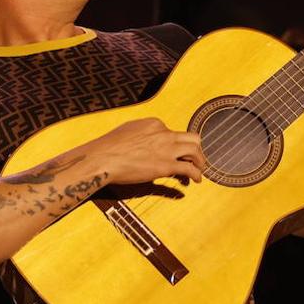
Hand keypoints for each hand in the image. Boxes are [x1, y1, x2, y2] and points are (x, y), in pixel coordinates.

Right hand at [90, 118, 205, 184]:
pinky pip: (189, 169)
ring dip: (200, 161)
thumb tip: (144, 142)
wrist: (103, 158)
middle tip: (196, 159)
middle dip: (196, 149)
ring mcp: (166, 149)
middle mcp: (164, 133)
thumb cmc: (109, 147)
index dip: (176, 144)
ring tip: (199, 170)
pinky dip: (196, 175)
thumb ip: (141, 135)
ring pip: (195, 151)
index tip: (175, 153)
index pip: (173, 132)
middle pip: (192, 138)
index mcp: (154, 124)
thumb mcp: (128, 131)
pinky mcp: (166, 165)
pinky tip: (196, 180)